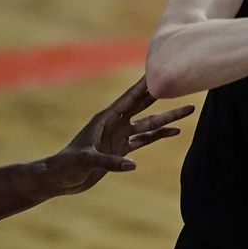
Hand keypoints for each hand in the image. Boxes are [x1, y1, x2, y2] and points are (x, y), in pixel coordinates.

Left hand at [44, 76, 193, 195]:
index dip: (145, 85)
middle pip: (144, 106)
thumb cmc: (67, 165)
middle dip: (163, 96)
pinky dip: (159, 136)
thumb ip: (109, 162)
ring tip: (187, 110)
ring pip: (149, 124)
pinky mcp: (121, 150)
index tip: (160, 70)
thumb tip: (132, 165)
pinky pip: (145, 140)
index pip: (129, 98)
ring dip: (167, 118)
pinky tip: (174, 131)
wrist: (60, 178)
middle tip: (182, 84)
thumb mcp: (86, 161)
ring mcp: (119, 136)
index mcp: (105, 118)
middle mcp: (115, 124)